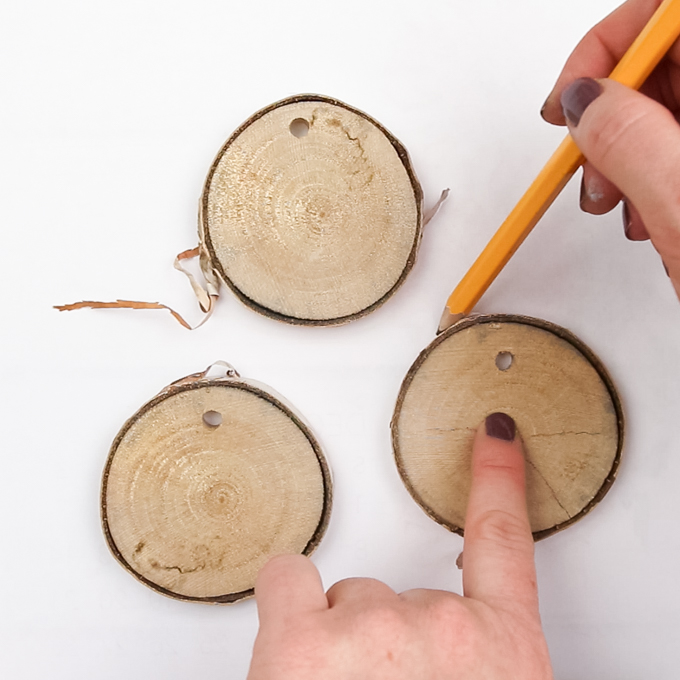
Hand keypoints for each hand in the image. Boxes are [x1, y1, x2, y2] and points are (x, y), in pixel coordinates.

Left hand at [246, 413, 553, 679]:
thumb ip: (459, 665)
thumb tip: (433, 657)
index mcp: (500, 656)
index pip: (502, 543)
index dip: (496, 480)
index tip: (491, 435)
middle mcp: (441, 629)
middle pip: (398, 597)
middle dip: (384, 643)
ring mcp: (373, 628)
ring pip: (344, 600)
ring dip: (337, 645)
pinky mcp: (304, 640)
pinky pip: (287, 577)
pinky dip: (285, 603)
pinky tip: (294, 655)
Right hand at [541, 0, 679, 298]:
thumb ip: (630, 142)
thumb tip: (584, 102)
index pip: (674, 10)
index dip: (613, 43)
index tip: (573, 93)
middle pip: (674, 54)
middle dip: (613, 107)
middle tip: (590, 160)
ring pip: (673, 101)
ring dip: (625, 147)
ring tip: (613, 199)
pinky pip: (679, 140)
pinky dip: (649, 169)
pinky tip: (642, 207)